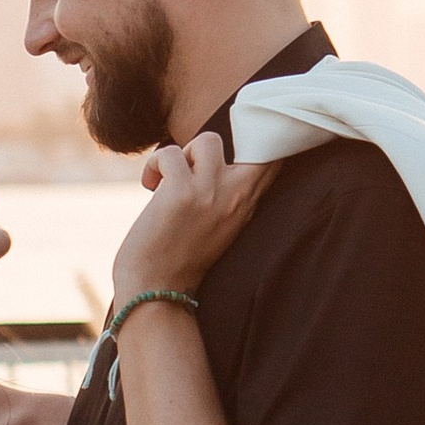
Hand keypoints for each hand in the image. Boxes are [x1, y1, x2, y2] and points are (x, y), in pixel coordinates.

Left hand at [111, 131, 275, 307]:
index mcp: (248, 204)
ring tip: (170, 178)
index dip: (265, 137)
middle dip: (231, 138)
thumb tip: (212, 154)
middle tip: (197, 161)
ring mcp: (212, 193)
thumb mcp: (220, 224)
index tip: (245, 136)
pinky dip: (155, 165)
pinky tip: (150, 185)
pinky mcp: (182, 193)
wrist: (156, 288)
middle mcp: (237, 196)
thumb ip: (227, 194)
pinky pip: (170, 153)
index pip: (275, 159)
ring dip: (184, 154)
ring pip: (208, 140)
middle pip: (257, 141)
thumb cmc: (180, 255)